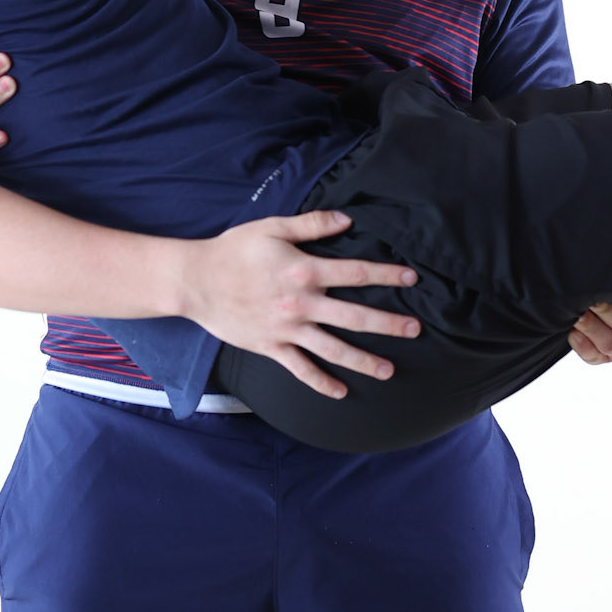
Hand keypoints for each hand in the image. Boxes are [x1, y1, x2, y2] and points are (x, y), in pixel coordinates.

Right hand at [177, 209, 420, 397]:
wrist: (196, 281)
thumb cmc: (234, 249)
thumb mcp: (272, 227)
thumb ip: (312, 224)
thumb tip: (347, 219)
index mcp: (304, 271)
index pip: (355, 273)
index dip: (386, 276)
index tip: (412, 279)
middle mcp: (301, 303)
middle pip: (354, 316)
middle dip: (388, 324)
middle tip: (415, 331)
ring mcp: (286, 329)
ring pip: (333, 349)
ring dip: (363, 361)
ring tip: (389, 371)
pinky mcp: (271, 347)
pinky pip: (300, 369)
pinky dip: (320, 382)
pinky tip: (340, 392)